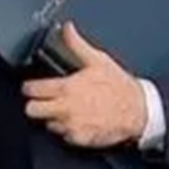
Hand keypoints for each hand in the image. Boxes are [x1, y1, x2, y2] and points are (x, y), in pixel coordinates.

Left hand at [22, 22, 146, 147]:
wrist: (138, 110)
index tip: (31, 86)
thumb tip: (66, 29)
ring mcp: (72, 126)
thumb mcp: (98, 59)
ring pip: (47, 124)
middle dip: (34, 104)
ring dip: (52, 117)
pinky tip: (77, 119)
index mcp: (67, 88)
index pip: (32, 90)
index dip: (29, 87)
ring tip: (65, 109)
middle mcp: (66, 109)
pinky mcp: (80, 139)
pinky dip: (67, 129)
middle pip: (32, 111)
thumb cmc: (119, 86)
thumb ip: (76, 44)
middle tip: (43, 100)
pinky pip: (63, 136)